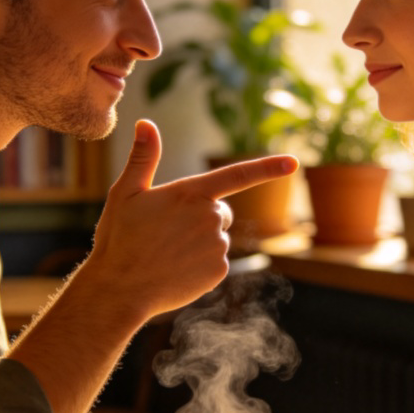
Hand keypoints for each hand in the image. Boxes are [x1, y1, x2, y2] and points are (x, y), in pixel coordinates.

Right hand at [88, 120, 297, 318]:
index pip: (236, 175)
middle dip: (201, 217)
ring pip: (216, 237)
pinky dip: (199, 265)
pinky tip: (175, 269)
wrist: (121, 289)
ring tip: (166, 253)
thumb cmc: (119, 239)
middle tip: (166, 232)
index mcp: (190, 193)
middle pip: (219, 211)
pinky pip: (215, 262)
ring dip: (198, 242)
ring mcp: (217, 246)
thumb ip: (143, 158)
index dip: (267, 167)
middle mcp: (210, 217)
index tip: (294, 163)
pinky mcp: (219, 271)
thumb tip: (145, 123)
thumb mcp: (126, 193)